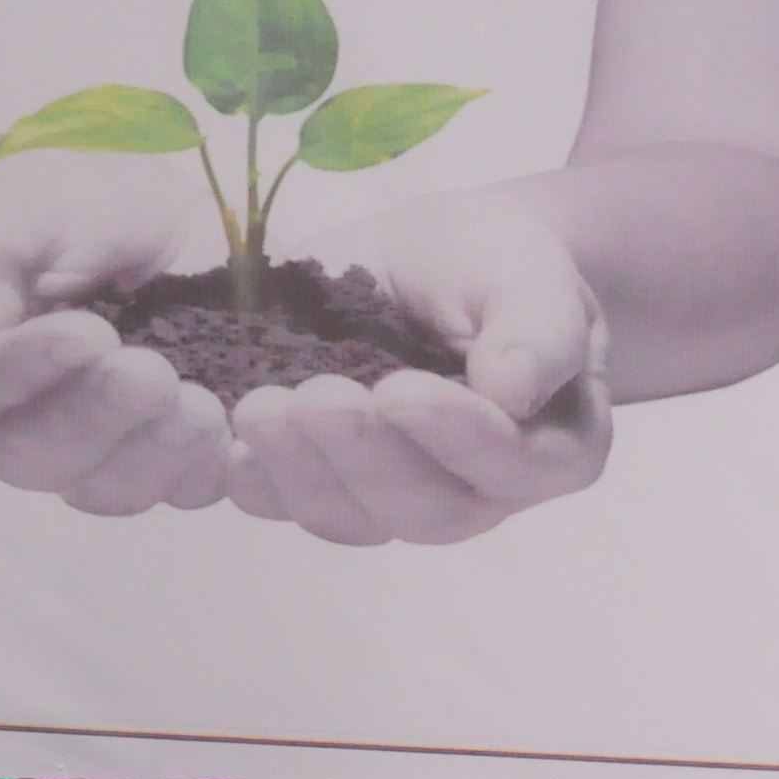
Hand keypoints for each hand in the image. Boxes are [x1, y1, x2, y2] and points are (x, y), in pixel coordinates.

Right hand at [0, 151, 229, 512]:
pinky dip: (205, 469)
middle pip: (32, 456)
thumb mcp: (18, 204)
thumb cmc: (74, 209)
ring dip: (153, 454)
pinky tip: (232, 430)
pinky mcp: (164, 459)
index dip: (24, 371)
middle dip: (95, 418)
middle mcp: (11, 419)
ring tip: (201, 405)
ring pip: (105, 488)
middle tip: (153, 373)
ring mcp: (91, 450)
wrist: (167, 219)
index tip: (92, 331)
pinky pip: (180, 492)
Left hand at [224, 187, 611, 544]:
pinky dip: (255, 482)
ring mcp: (402, 494)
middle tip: (313, 397)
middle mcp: (482, 492)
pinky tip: (226, 444)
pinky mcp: (331, 478)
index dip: (454, 438)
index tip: (398, 390)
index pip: (510, 466)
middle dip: (363, 458)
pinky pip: (290, 505)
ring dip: (300, 473)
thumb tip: (513, 392)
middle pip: (428, 512)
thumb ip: (539, 329)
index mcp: (553, 450)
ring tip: (259, 409)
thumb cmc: (495, 263)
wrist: (429, 258)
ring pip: (354, 520)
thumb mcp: (529, 272)